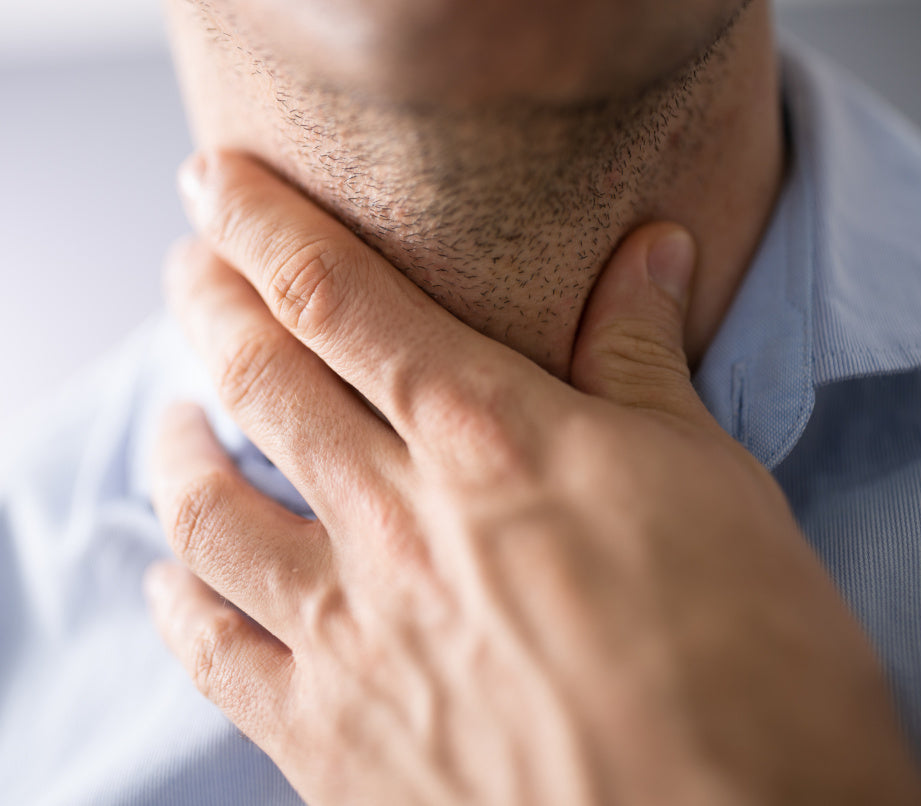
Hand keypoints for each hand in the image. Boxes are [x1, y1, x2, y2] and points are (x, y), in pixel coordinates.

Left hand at [144, 151, 920, 804]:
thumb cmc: (750, 660)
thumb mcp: (712, 480)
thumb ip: (644, 360)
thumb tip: (647, 251)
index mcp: (489, 441)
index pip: (335, 296)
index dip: (259, 222)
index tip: (215, 180)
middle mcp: (397, 524)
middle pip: (257, 378)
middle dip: (207, 302)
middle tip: (190, 266)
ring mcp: (351, 636)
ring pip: (206, 511)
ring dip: (175, 446)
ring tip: (173, 417)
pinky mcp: (331, 741)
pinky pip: (213, 651)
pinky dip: (177, 597)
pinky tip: (170, 573)